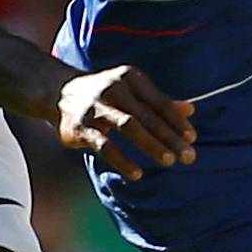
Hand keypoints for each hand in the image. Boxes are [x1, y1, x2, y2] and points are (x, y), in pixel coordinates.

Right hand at [56, 66, 196, 180]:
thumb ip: (160, 102)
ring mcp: (96, 107)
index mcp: (131, 78)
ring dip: (151, 145)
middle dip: (170, 137)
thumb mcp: (132, 92)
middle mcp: (114, 89)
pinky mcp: (80, 127)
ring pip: (128, 127)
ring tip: (169, 161)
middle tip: (189, 156)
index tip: (192, 139)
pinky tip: (138, 173)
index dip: (177, 121)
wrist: (59, 92)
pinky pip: (104, 145)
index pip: (159, 102)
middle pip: (147, 116)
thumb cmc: (106, 94)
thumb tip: (192, 110)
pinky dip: (122, 159)